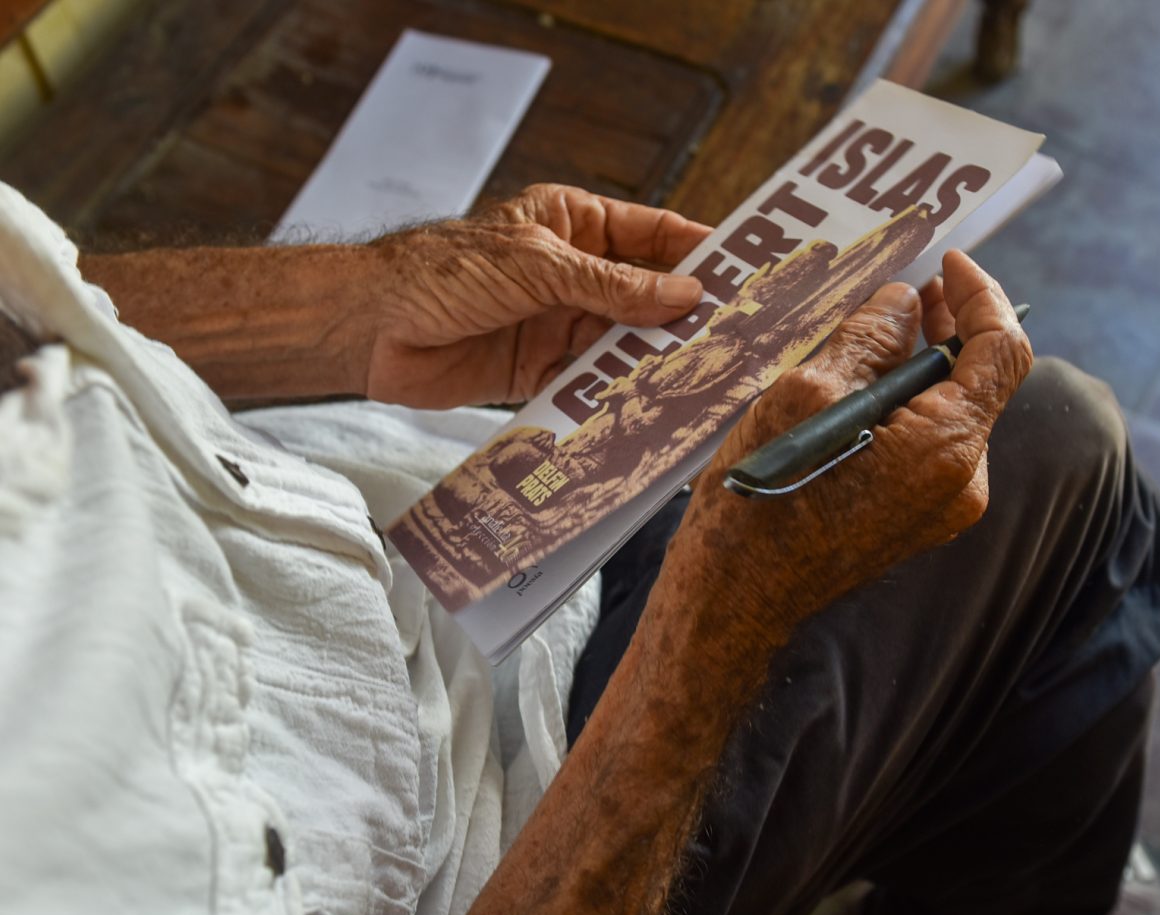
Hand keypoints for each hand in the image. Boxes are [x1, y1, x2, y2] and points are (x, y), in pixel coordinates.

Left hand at [365, 184, 711, 407]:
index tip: (745, 268)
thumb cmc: (443, 272)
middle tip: (737, 334)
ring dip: (655, 359)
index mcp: (573, 224)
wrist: (372, 329)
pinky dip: (618, 394)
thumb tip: (682, 295)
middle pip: (645, 294)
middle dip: (685, 315)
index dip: (697, 249)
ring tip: (704, 375)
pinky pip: (591, 382)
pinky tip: (649, 404)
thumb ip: (613, 286)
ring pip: (624, 342)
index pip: (652, 233)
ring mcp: (559, 322)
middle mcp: (573, 273)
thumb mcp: (539, 266)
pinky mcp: (541, 370)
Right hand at [666, 250, 1032, 645]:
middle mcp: (959, 482)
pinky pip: (925, 444)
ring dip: (921, 365)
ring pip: (949, 412)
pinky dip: (905, 406)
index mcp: (945, 447)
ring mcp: (940, 508)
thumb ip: (868, 338)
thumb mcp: (806, 394)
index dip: (982, 295)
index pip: (1002, 351)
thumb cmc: (761, 497)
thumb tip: (903, 303)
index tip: (947, 264)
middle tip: (909, 289)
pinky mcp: (914, 520)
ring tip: (875, 331)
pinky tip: (860, 388)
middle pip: (978, 382)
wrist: (734, 597)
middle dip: (948, 327)